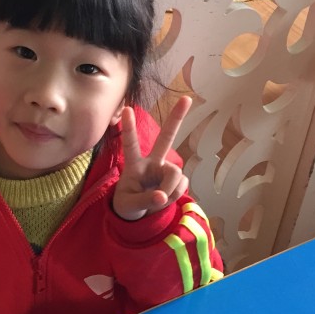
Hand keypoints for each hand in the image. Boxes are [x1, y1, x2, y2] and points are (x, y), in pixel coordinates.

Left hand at [113, 96, 191, 220]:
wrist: (137, 214)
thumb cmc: (127, 204)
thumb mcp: (129, 206)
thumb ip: (145, 201)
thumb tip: (162, 197)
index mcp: (134, 165)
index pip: (131, 145)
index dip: (129, 128)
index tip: (128, 110)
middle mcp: (152, 162)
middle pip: (166, 137)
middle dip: (177, 118)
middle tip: (187, 98)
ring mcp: (165, 169)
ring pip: (175, 175)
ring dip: (169, 192)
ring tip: (157, 201)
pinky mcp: (176, 179)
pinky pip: (181, 186)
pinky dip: (174, 196)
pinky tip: (165, 199)